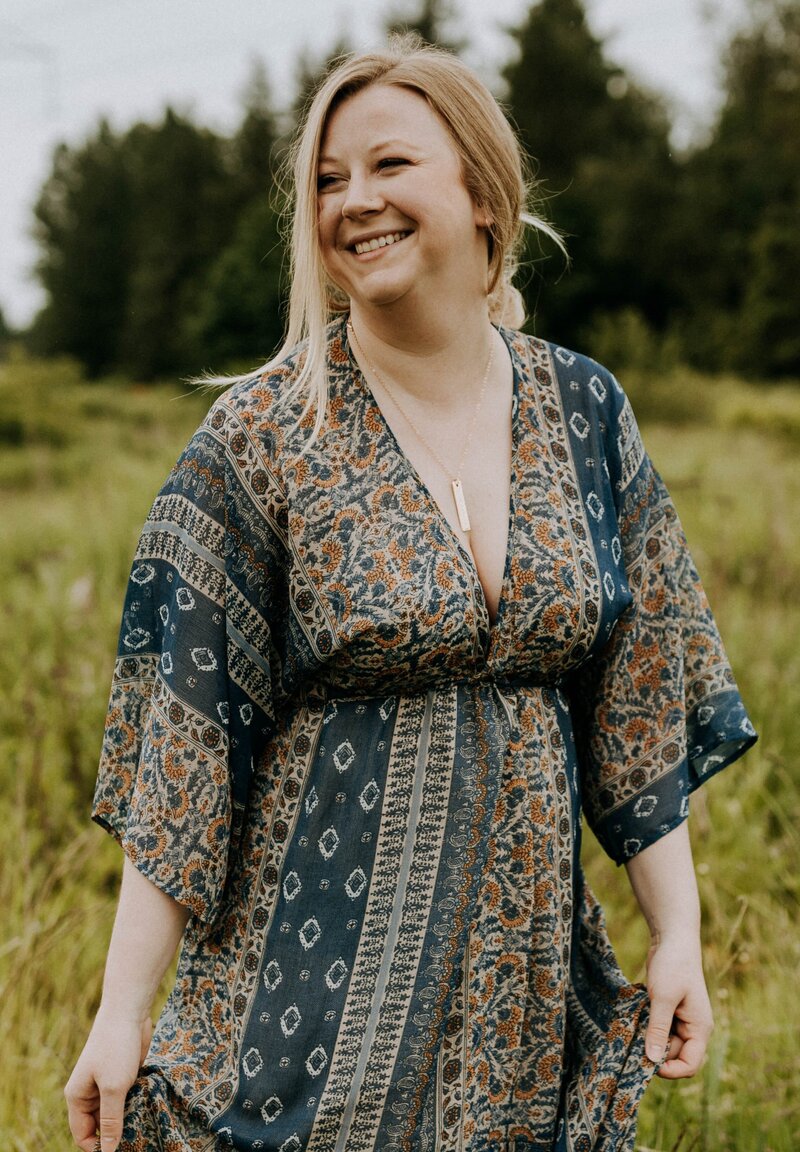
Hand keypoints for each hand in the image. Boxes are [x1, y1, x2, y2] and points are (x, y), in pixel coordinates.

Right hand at [64, 1008, 152, 1151]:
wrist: (128, 1012)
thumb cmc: (116, 1047)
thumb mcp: (114, 1087)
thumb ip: (111, 1120)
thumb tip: (108, 1151)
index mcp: (77, 1097)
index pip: (82, 1135)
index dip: (98, 1147)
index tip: (121, 1149)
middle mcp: (89, 1093)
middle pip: (99, 1125)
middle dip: (116, 1133)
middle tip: (137, 1138)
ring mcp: (106, 1084)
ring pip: (115, 1112)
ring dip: (128, 1118)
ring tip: (144, 1123)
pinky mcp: (123, 1076)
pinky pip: (127, 1098)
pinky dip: (136, 1103)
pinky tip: (149, 1106)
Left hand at [644, 932, 713, 1078]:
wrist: (673, 939)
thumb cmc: (673, 965)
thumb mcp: (663, 998)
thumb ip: (658, 1029)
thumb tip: (653, 1060)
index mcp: (699, 1029)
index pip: (690, 1065)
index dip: (670, 1071)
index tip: (647, 1064)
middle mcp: (693, 1028)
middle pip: (674, 1056)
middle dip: (655, 1052)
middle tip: (633, 1041)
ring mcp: (681, 1020)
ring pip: (664, 1043)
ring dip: (648, 1039)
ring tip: (633, 1026)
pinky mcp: (669, 1011)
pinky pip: (658, 1030)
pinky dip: (646, 1028)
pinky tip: (635, 1018)